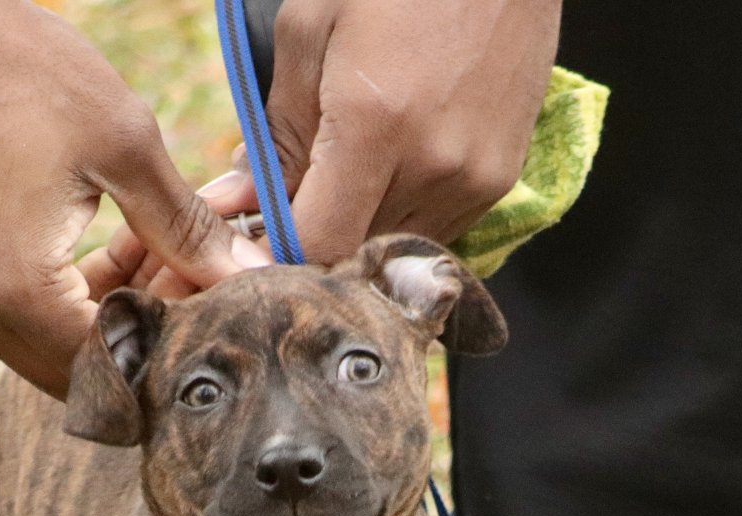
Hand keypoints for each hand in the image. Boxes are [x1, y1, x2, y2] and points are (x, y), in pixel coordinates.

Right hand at [0, 0, 270, 396]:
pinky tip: (121, 242)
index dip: (171, 341)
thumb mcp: (124, 146)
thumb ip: (186, 227)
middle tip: (194, 277)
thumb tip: (247, 274)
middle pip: (80, 369)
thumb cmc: (21, 69)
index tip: (215, 298)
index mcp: (14, 290)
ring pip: (53, 345)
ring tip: (162, 250)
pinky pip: (24, 314)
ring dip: (113, 313)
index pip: (110, 363)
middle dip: (144, 334)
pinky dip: (75, 295)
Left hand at [100, 0, 559, 292]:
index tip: (251, 239)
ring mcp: (475, 178)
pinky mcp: (500, 180)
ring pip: (392, 248)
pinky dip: (397, 218)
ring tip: (336, 183)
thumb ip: (275, 134)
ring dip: (356, 231)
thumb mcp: (308, 34)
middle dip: (311, 241)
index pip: (318, 244)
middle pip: (353, 255)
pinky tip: (382, 175)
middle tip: (283, 206)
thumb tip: (241, 201)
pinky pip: (433, 231)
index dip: (277, 254)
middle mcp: (434, 166)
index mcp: (377, 126)